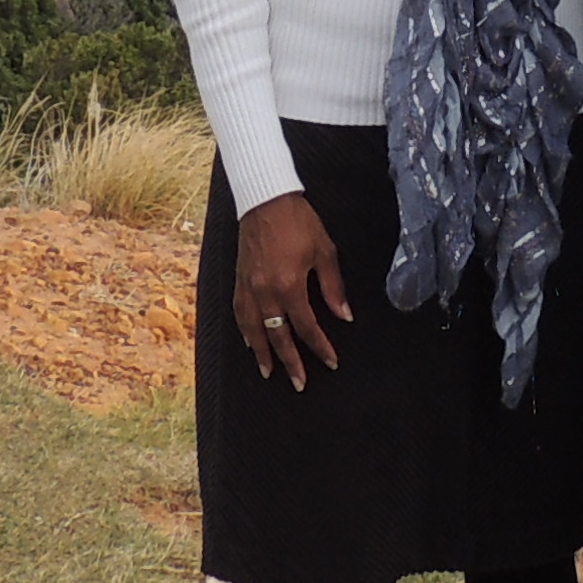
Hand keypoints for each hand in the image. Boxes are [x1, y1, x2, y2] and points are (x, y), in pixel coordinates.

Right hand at [230, 194, 349, 387]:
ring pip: (253, 330)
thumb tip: (344, 315)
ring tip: (269, 372)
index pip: (306, 326)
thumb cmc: (298, 222)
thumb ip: (333, 286)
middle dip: (290, 362)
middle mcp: (265, 292)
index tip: (330, 361)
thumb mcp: (324, 251)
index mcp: (289, 285)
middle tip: (300, 383)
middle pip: (278, 336)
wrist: (265, 199)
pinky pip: (239, 313)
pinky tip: (249, 342)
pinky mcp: (238, 280)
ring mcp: (248, 287)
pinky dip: (244, 331)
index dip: (319, 346)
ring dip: (262, 353)